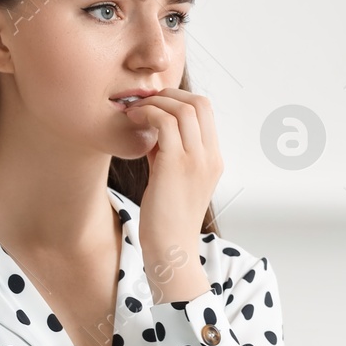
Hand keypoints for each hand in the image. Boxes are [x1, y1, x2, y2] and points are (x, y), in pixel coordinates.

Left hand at [122, 87, 220, 301]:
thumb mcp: (174, 178)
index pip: (205, 110)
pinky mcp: (177, 166)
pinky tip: (132, 123)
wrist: (171, 249)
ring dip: (154, 104)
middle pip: (199, 102)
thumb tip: (153, 126)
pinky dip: (147, 115)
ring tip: (134, 113)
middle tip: (143, 105)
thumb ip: (169, 151)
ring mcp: (197, 161)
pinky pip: (165, 123)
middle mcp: (210, 157)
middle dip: (167, 95)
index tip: (154, 107)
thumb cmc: (167, 218)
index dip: (178, 99)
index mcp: (213, 159)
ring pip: (182, 108)